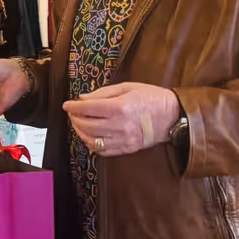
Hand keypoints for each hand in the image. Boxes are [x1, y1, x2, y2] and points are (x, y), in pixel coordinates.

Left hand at [62, 83, 179, 156]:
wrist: (172, 115)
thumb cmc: (151, 97)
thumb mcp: (127, 87)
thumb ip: (103, 93)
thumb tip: (83, 98)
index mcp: (119, 107)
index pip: (88, 108)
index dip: (73, 107)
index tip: (67, 105)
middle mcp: (119, 125)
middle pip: (86, 125)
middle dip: (75, 119)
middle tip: (72, 114)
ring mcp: (123, 140)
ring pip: (92, 140)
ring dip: (81, 133)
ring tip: (78, 125)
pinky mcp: (127, 149)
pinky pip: (103, 151)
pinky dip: (92, 145)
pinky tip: (89, 137)